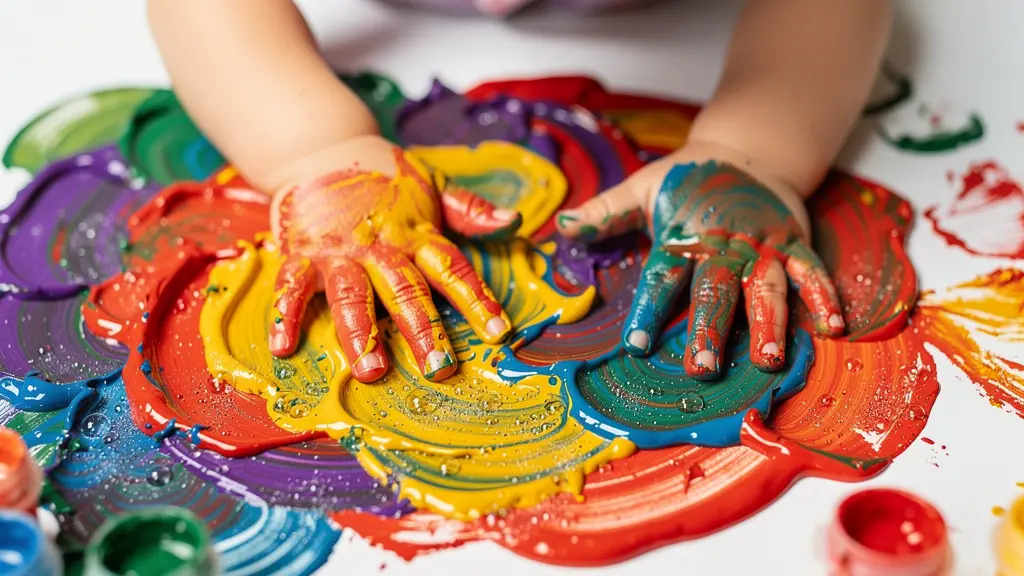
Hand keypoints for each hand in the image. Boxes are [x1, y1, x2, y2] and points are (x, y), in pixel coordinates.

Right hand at [270, 135, 520, 382]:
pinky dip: (285, 316)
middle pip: (405, 291)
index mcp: (415, 234)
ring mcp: (338, 252)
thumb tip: (514, 220)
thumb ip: (470, 210)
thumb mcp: (432, 184)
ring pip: (352, 296)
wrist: (321, 145)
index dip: (477, 300)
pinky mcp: (301, 253)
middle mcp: (379, 247)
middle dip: (422, 329)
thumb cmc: (383, 175)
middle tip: (439, 367)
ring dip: (360, 333)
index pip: (453, 269)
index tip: (499, 332)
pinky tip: (284, 347)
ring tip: (371, 369)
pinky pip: (292, 287)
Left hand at [556, 148, 842, 378]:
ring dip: (767, 324)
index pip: (662, 278)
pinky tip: (832, 327)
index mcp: (682, 238)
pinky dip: (823, 296)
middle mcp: (723, 246)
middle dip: (710, 329)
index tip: (635, 344)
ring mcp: (761, 246)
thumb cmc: (688, 179)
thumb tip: (562, 227)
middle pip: (715, 291)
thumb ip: (604, 212)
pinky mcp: (793, 242)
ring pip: (765, 288)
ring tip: (767, 360)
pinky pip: (810, 271)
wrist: (747, 148)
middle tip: (703, 368)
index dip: (648, 310)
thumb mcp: (642, 188)